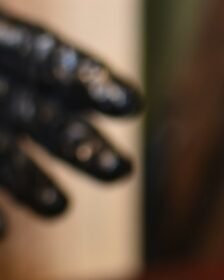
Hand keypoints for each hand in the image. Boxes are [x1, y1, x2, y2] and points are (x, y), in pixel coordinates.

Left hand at [0, 9, 141, 234]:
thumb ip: (13, 48)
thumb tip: (57, 73)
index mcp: (2, 46)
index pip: (55, 63)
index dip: (93, 82)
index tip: (130, 105)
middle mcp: (2, 94)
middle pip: (52, 123)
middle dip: (86, 148)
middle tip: (120, 172)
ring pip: (16, 166)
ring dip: (39, 188)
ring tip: (57, 207)